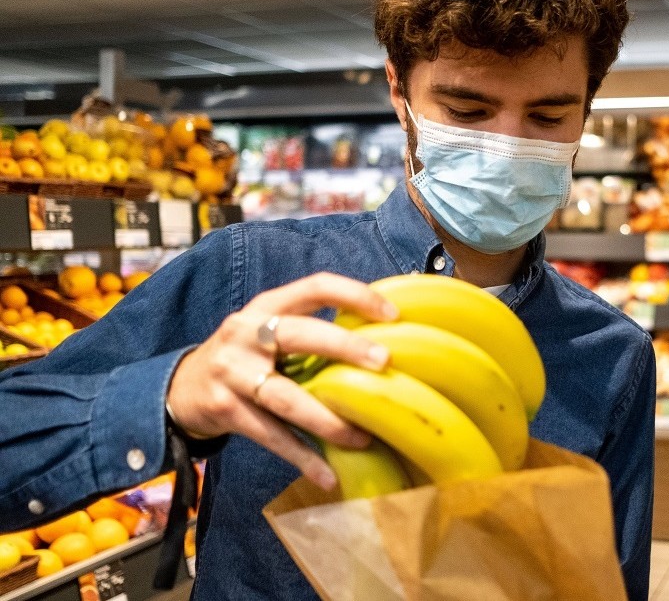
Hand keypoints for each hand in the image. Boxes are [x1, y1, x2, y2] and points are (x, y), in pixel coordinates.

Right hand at [166, 273, 396, 489]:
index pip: (315, 287)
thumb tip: (382, 340)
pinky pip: (271, 436)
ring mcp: (232, 371)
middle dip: (344, 347)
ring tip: (362, 438)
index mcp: (266, 306)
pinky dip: (303, 458)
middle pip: (300, 334)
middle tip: (385, 362)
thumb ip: (311, 331)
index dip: (355, 295)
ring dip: (327, 419)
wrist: (179, 389)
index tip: (393, 315)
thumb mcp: (268, 332)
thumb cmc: (245, 358)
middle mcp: (246, 332)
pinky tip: (329, 476)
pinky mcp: (225, 409)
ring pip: (286, 396)